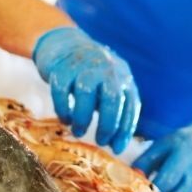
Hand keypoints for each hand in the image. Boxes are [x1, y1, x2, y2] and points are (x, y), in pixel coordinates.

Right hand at [32, 26, 139, 152]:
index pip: (130, 104)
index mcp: (122, 75)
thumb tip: (116, 141)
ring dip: (83, 117)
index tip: (117, 148)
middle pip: (111, 98)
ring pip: (86, 93)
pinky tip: (65, 118)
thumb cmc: (89, 72)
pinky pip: (62, 90)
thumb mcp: (109, 84)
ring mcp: (83, 65)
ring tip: (79, 130)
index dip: (125, 129)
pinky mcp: (61, 67)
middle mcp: (106, 68)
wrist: (63, 42)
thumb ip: (114, 106)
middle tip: (100, 141)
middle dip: (107, 124)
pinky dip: (64, 108)